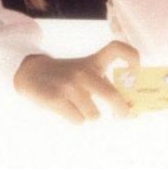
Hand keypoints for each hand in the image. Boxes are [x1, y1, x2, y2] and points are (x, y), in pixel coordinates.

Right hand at [13, 40, 139, 122]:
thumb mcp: (87, 71)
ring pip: (94, 115)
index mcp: (94, 61)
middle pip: (111, 95)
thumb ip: (106, 84)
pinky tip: (66, 108)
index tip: (136, 70)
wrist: (31, 73)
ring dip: (89, 115)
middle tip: (123, 115)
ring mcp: (69, 85)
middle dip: (122, 110)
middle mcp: (83, 71)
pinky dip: (76, 119)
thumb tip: (132, 111)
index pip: (116, 48)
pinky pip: (78, 120)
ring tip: (78, 105)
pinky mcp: (56, 98)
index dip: (132, 56)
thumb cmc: (68, 77)